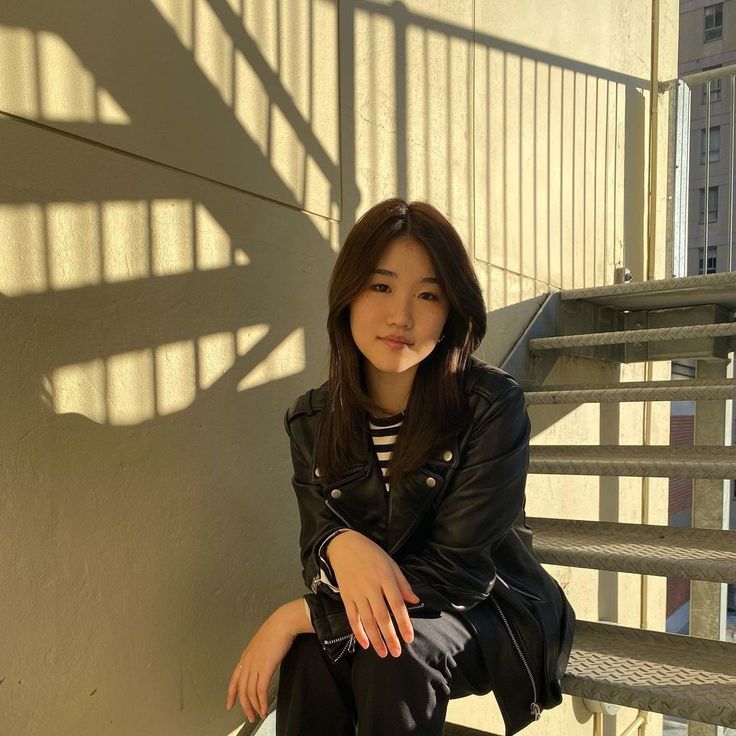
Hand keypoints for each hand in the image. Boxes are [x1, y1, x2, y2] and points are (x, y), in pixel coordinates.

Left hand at [225, 600, 312, 722]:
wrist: (283, 623)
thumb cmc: (276, 630)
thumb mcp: (262, 643)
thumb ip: (259, 655)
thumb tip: (262, 664)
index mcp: (246, 656)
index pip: (234, 680)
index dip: (231, 694)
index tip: (230, 705)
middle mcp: (248, 662)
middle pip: (242, 690)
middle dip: (245, 706)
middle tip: (249, 716)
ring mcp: (256, 665)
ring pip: (250, 692)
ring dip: (254, 706)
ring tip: (258, 714)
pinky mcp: (266, 668)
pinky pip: (261, 690)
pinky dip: (261, 702)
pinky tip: (264, 708)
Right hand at [326, 530, 419, 657]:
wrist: (344, 546)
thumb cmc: (371, 554)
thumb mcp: (390, 564)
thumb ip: (402, 583)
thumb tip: (415, 601)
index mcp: (385, 578)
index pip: (397, 604)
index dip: (403, 623)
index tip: (409, 638)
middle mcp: (371, 587)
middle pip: (382, 616)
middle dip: (390, 637)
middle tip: (397, 653)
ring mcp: (357, 592)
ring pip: (367, 620)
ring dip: (375, 639)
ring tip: (383, 653)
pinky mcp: (346, 596)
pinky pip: (352, 617)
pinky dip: (357, 632)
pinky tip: (364, 644)